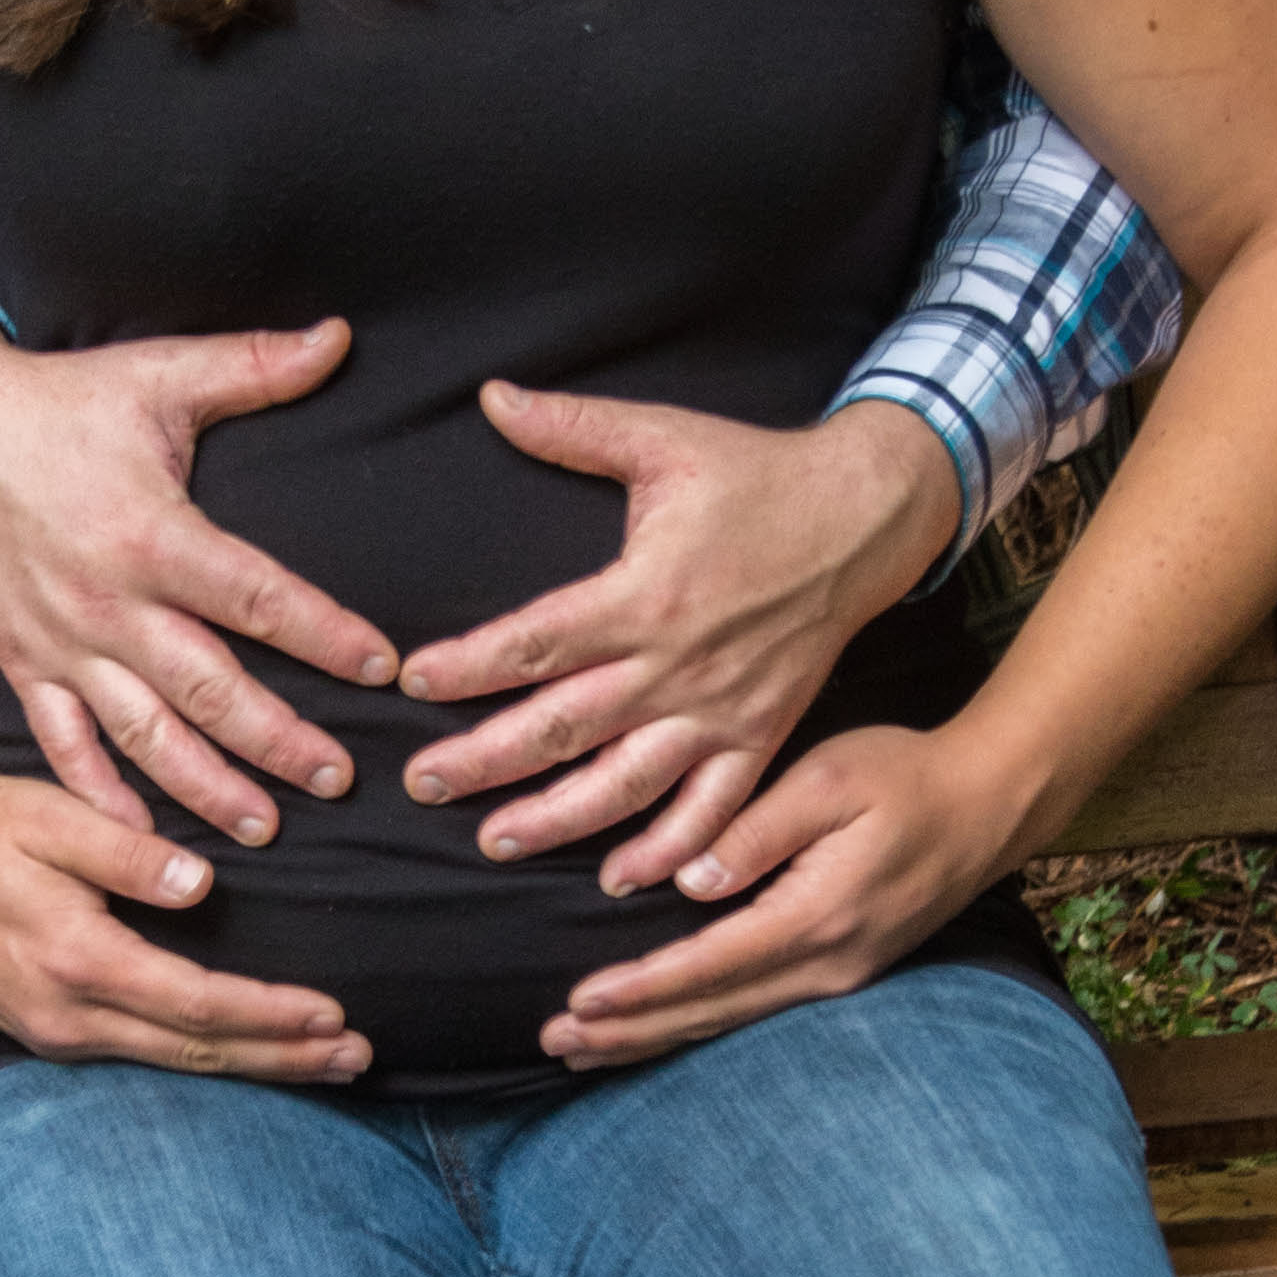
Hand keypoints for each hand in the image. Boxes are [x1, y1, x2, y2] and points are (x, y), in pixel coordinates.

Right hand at [0, 313, 395, 843]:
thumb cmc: (67, 402)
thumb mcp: (162, 374)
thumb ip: (256, 365)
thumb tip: (341, 337)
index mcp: (151, 533)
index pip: (259, 598)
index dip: (327, 635)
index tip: (384, 669)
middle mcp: (106, 601)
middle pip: (209, 689)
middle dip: (278, 741)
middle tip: (338, 780)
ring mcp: (60, 642)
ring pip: (143, 734)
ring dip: (205, 788)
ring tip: (264, 829)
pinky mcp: (23, 663)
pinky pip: (62, 745)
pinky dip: (99, 798)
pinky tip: (144, 841)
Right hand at [0, 770, 369, 1082]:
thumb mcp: (47, 815)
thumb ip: (125, 849)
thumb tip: (202, 885)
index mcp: (77, 959)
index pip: (196, 1003)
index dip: (269, 1012)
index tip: (333, 1011)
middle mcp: (69, 1014)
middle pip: (197, 1051)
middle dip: (283, 1056)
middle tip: (358, 1055)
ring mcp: (57, 1033)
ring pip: (174, 1064)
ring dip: (255, 1064)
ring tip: (325, 1062)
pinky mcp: (51, 1033)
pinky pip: (146, 1056)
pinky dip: (208, 1058)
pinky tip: (249, 1053)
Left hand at [397, 392, 960, 887]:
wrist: (865, 516)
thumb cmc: (756, 473)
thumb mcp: (663, 436)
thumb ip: (571, 426)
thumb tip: (489, 396)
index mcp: (644, 593)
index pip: (535, 642)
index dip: (467, 666)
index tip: (411, 684)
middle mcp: (677, 664)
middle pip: (564, 727)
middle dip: (486, 762)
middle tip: (422, 786)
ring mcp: (722, 710)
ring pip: (627, 783)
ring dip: (558, 820)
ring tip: (494, 841)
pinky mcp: (761, 735)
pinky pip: (712, 810)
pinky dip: (669, 851)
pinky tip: (620, 880)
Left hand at [541, 719, 1031, 1068]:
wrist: (988, 804)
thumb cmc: (905, 777)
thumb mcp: (830, 780)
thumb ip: (758, 830)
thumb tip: (691, 879)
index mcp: (815, 916)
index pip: (709, 964)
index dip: (640, 987)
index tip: (579, 1000)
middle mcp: (825, 964)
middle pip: (710, 1010)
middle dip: (628, 1030)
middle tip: (553, 1040)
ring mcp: (837, 977)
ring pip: (728, 1021)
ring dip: (653, 1037)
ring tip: (583, 1050)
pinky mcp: (840, 972)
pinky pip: (752, 1012)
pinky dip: (694, 1025)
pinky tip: (654, 1033)